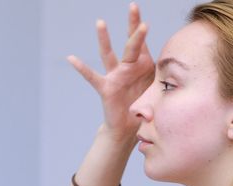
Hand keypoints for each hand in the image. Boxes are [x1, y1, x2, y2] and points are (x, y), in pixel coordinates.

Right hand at [67, 3, 154, 140]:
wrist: (130, 127)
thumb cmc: (144, 108)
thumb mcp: (157, 97)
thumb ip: (160, 91)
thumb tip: (159, 103)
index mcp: (143, 67)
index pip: (144, 45)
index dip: (145, 32)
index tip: (146, 20)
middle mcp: (128, 68)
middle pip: (131, 43)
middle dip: (133, 25)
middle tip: (134, 6)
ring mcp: (116, 76)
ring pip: (109, 54)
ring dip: (105, 39)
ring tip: (100, 22)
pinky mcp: (106, 88)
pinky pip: (92, 77)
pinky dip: (82, 68)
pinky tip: (72, 58)